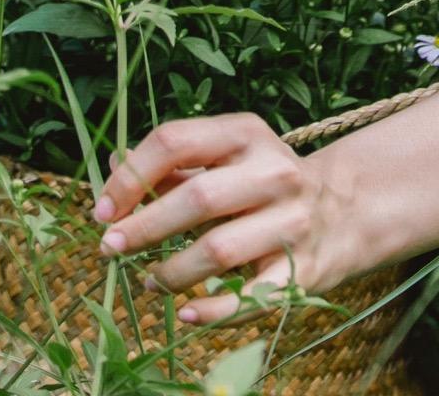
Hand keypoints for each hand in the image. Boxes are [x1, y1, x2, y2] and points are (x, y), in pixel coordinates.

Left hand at [94, 113, 357, 324]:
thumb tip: (111, 169)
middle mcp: (272, 172)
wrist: (345, 209)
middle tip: (109, 248)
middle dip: (143, 227)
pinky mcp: (307, 268)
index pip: (172, 141)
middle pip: (196, 198)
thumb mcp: (221, 154)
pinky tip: (186, 313)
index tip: (101, 210)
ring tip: (147, 281)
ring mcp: (293, 221)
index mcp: (242, 132)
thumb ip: (169, 164)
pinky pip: (254, 296)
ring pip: (219, 250)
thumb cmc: (259, 179)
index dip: (130, 177)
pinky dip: (216, 310)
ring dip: (172, 271)